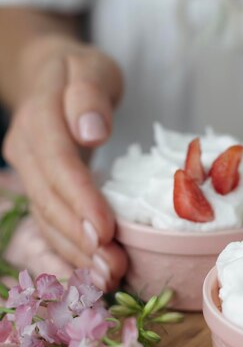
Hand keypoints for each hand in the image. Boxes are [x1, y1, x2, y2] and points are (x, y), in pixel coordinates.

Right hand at [3, 37, 126, 289]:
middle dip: (79, 238)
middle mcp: (26, 150)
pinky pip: (47, 223)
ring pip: (46, 218)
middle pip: (49, 199)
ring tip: (107, 278)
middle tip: (112, 267)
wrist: (49, 75)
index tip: (106, 229)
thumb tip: (91, 131)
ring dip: (75, 253)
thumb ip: (89, 95)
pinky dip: (66, 252)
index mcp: (39, 117)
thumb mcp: (92, 68)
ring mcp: (28, 171)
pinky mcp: (37, 187)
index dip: (80, 199)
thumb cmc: (79, 72)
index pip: (58, 163)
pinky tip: (87, 276)